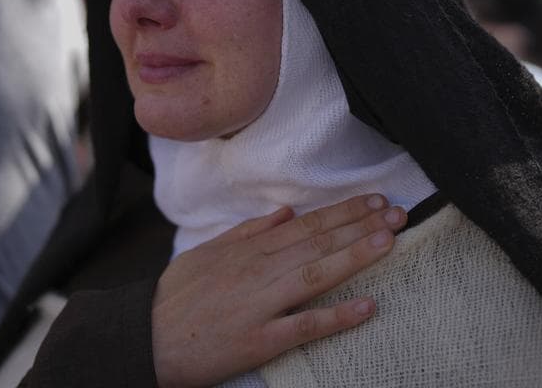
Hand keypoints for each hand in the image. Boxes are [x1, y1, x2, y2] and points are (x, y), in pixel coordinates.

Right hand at [152, 194, 407, 387]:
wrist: (143, 340)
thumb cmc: (173, 299)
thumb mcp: (205, 254)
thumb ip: (246, 233)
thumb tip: (284, 212)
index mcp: (247, 251)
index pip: (305, 225)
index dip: (343, 212)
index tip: (375, 201)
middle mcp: (258, 272)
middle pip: (317, 243)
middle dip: (360, 226)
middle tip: (397, 213)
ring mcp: (260, 305)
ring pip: (315, 274)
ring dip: (354, 256)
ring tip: (388, 243)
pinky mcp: (259, 340)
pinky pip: (304, 326)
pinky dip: (336, 316)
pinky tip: (366, 307)